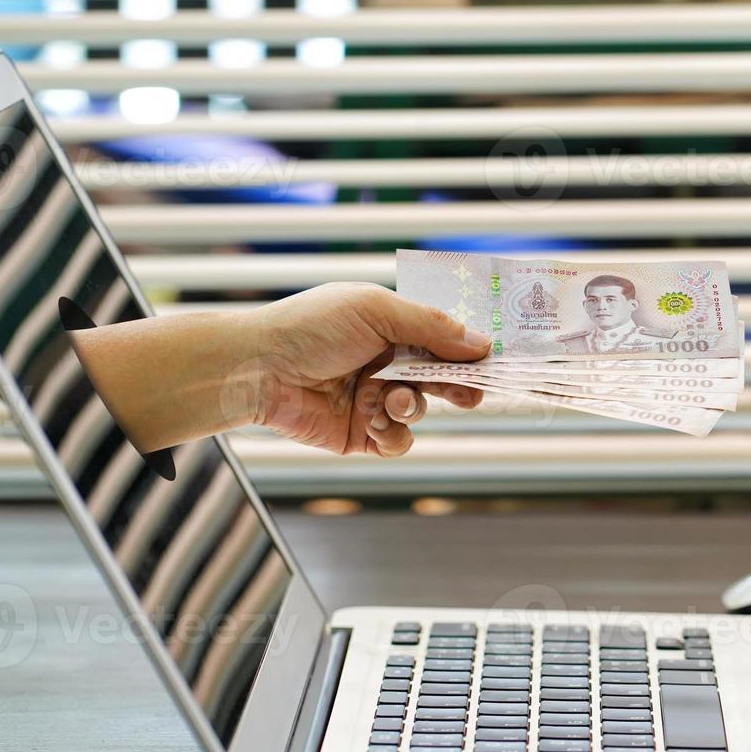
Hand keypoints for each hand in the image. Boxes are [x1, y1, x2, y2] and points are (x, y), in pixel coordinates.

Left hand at [249, 283, 489, 455]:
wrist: (257, 369)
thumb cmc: (308, 327)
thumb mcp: (375, 310)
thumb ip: (430, 326)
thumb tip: (479, 342)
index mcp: (389, 328)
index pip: (441, 339)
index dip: (467, 350)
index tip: (493, 360)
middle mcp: (384, 363)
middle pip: (439, 377)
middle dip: (458, 385)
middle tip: (473, 392)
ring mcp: (373, 400)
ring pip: (420, 410)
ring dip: (412, 406)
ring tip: (390, 400)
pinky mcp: (360, 434)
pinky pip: (398, 442)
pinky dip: (395, 435)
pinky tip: (376, 422)